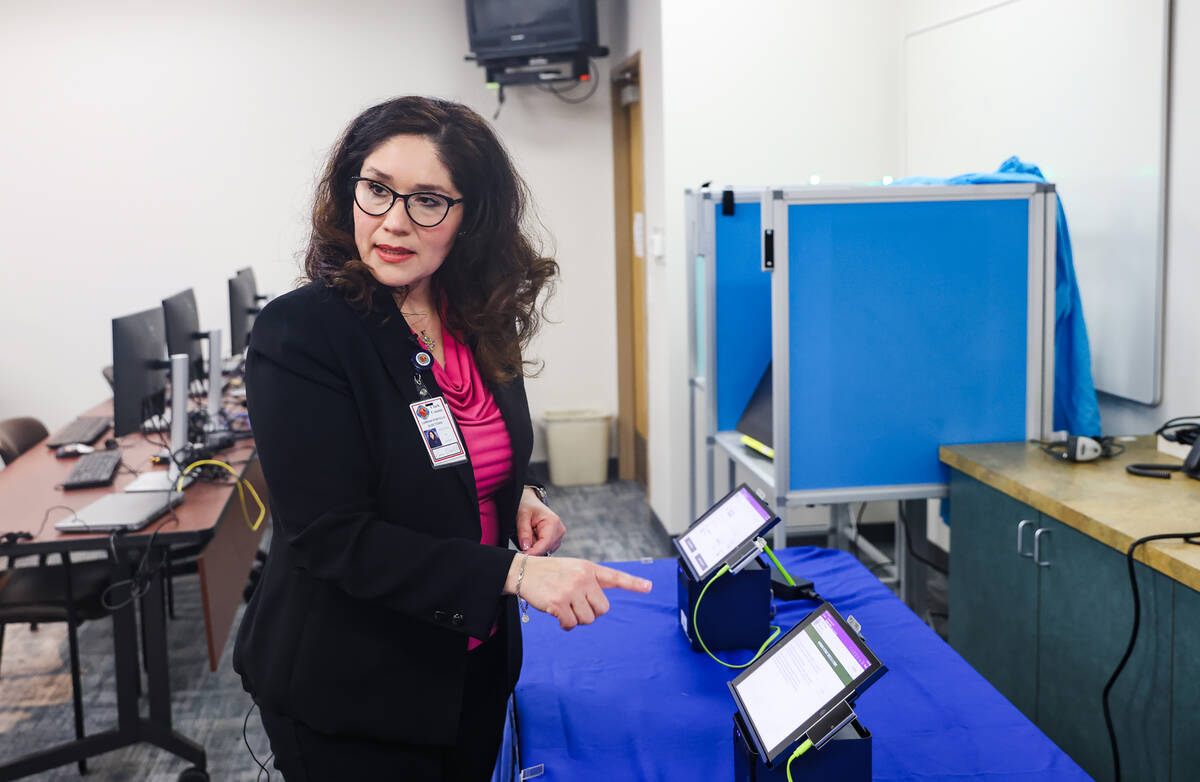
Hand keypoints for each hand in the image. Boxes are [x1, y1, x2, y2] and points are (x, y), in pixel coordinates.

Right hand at [505, 555, 652, 630]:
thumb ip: (589, 582)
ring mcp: (571, 590)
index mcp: (589, 568)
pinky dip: (565, 625)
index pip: (615, 577)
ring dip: (577, 619)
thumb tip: (601, 606)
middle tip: (576, 605)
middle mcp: (583, 578)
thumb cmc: (550, 573)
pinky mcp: (558, 603)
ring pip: (587, 619)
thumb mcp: (573, 569)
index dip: (633, 583)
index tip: (649, 587)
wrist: (523, 572)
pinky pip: (571, 624)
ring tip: (565, 608)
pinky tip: (557, 615)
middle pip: (602, 609)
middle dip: (590, 612)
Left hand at [516, 486, 564, 555]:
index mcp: (553, 522)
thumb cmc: (527, 505)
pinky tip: (532, 536)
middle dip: (533, 548)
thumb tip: (526, 547)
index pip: (545, 543)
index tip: (523, 556)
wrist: (531, 502)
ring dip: (534, 546)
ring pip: (545, 550)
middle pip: (545, 548)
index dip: (534, 552)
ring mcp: (558, 536)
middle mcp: (559, 530)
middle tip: (522, 540)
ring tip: (529, 533)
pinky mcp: (555, 540)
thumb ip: (524, 531)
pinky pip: (544, 549)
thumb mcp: (522, 515)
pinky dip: (536, 546)